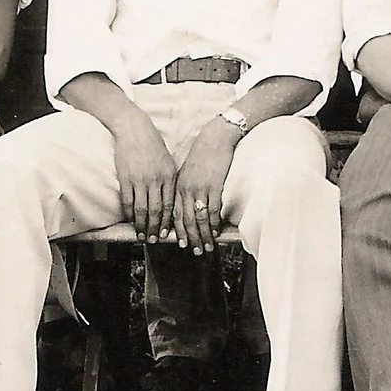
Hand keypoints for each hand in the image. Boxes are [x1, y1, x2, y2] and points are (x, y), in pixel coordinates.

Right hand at [111, 111, 181, 240]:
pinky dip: (129, 214)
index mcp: (169, 176)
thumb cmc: (152, 145)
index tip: (167, 234)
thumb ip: (170, 180)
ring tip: (142, 236)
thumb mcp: (168, 161)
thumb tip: (172, 199)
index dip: (168, 222)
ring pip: (142, 209)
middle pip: (157, 211)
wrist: (134, 129)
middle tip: (154, 241)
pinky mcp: (125, 178)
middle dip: (155, 228)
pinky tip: (131, 222)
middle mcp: (156, 180)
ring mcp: (140, 180)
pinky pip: (128, 201)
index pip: (170, 205)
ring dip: (142, 225)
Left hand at [174, 120, 238, 253]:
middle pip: (185, 220)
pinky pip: (212, 210)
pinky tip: (215, 232)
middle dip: (190, 238)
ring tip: (207, 247)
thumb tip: (188, 205)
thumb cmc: (203, 153)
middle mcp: (186, 189)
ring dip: (203, 235)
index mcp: (178, 186)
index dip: (177, 231)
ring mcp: (199, 188)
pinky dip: (213, 223)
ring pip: (198, 218)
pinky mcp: (213, 186)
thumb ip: (186, 188)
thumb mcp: (188, 171)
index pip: (175, 213)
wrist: (215, 138)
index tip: (180, 243)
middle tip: (195, 252)